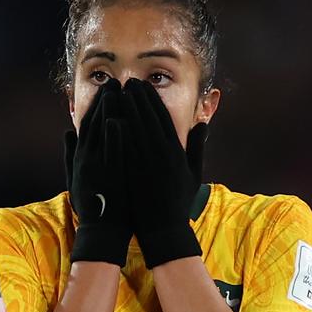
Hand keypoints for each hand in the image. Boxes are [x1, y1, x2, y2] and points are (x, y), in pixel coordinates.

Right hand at [64, 78, 131, 266]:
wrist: (102, 232)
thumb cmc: (93, 206)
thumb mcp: (75, 179)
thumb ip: (70, 155)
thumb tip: (66, 132)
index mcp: (82, 156)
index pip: (88, 123)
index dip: (97, 103)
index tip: (106, 87)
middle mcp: (88, 158)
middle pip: (96, 122)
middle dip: (105, 99)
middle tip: (116, 81)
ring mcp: (98, 167)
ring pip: (103, 134)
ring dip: (110, 111)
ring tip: (120, 91)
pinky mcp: (110, 178)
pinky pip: (112, 153)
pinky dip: (114, 137)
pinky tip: (118, 120)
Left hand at [121, 78, 207, 268]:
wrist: (163, 229)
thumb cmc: (178, 202)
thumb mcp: (193, 173)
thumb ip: (197, 147)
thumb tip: (202, 124)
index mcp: (175, 151)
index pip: (163, 118)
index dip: (152, 100)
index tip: (144, 87)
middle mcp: (161, 154)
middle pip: (146, 118)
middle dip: (137, 98)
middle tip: (128, 82)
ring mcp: (145, 163)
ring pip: (133, 128)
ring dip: (125, 108)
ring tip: (117, 92)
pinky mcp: (131, 172)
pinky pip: (123, 146)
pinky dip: (116, 129)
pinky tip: (108, 115)